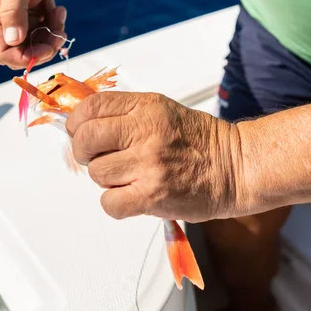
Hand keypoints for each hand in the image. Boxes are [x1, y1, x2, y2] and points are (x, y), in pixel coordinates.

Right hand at [0, 0, 66, 68]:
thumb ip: (14, 11)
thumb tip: (13, 40)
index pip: (0, 52)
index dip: (21, 58)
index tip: (43, 51)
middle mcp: (3, 25)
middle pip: (21, 54)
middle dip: (43, 49)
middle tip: (59, 34)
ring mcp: (19, 25)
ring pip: (37, 47)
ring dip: (53, 37)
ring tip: (59, 14)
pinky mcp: (33, 22)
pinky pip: (47, 36)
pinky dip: (56, 27)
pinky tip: (58, 8)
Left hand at [66, 92, 240, 222]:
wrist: (234, 167)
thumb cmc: (198, 139)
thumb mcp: (161, 109)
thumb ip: (124, 112)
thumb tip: (83, 124)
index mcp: (145, 107)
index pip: (91, 107)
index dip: (77, 121)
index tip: (79, 131)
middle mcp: (145, 132)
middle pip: (86, 140)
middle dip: (84, 151)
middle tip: (97, 156)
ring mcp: (148, 165)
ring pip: (96, 172)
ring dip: (106, 177)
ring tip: (128, 175)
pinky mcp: (152, 196)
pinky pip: (109, 202)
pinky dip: (115, 202)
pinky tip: (131, 194)